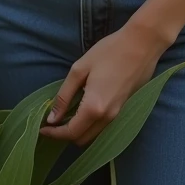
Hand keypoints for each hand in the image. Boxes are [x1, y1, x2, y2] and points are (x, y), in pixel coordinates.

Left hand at [38, 23, 167, 147]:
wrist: (142, 44)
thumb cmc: (109, 51)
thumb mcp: (80, 69)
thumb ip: (65, 95)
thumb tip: (52, 118)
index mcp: (94, 108)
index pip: (70, 133)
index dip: (54, 134)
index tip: (42, 128)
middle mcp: (107, 117)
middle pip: (82, 139)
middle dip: (66, 135)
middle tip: (54, 120)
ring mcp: (118, 114)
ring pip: (94, 134)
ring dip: (79, 130)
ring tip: (68, 113)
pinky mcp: (124, 108)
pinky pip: (104, 126)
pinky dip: (91, 124)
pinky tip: (85, 107)